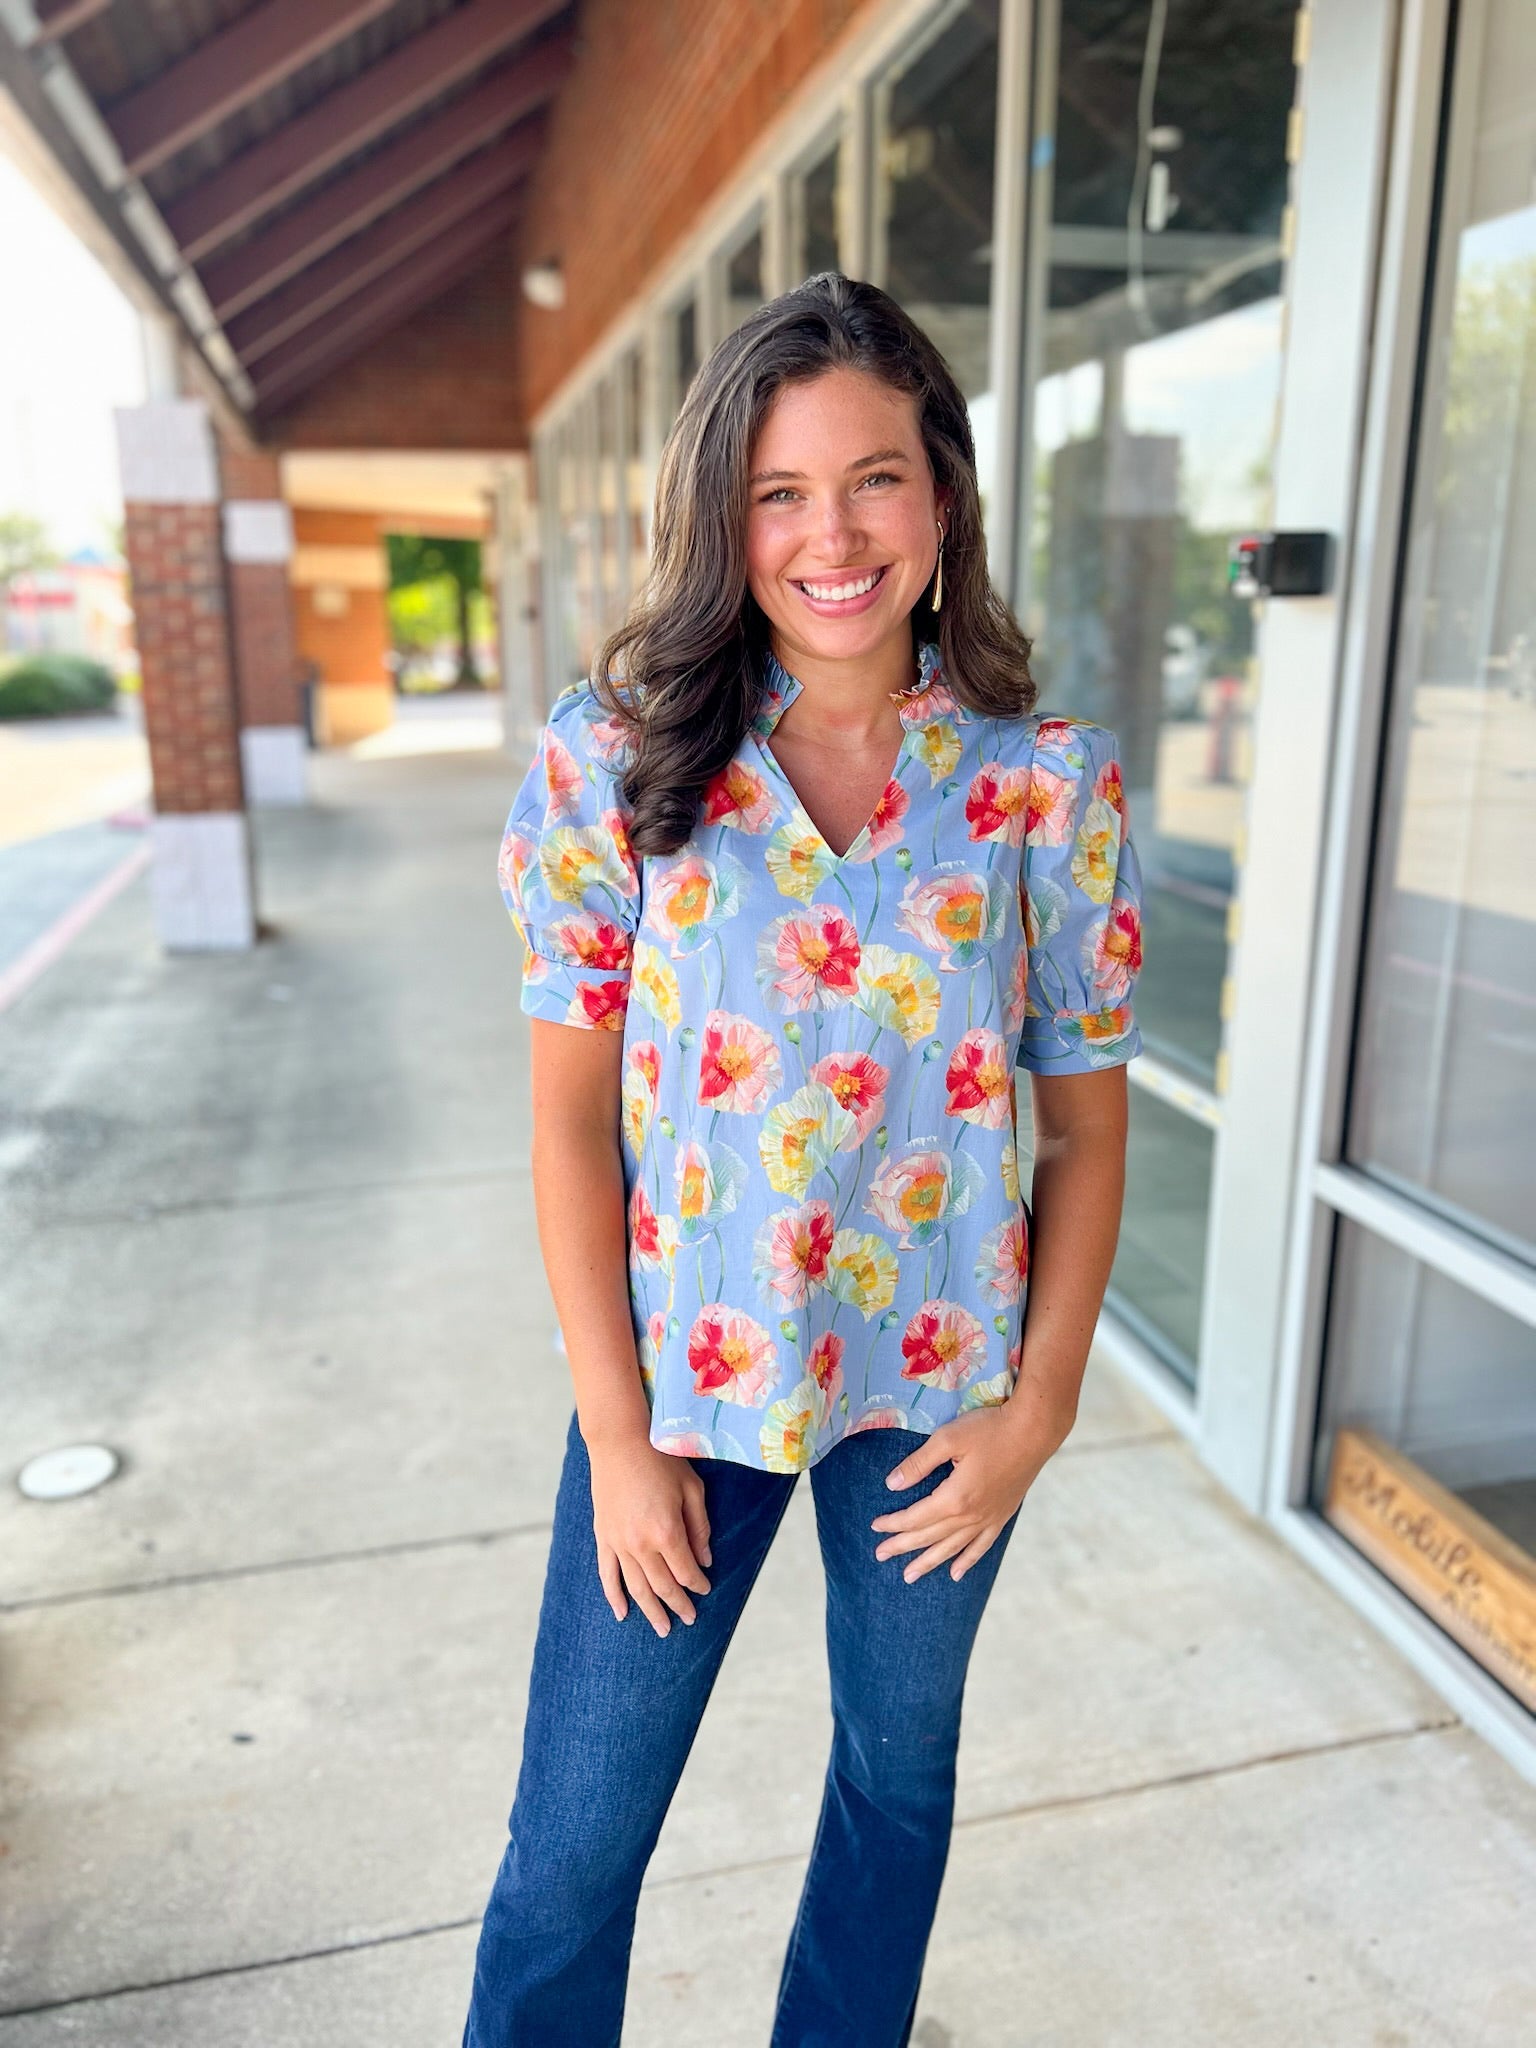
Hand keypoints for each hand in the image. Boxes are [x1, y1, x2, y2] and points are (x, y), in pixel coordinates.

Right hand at [587, 1431, 712, 1635]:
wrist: (619, 1442)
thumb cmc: (661, 1460)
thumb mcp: (692, 1489)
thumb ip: (699, 1528)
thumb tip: (705, 1561)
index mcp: (667, 1532)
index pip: (686, 1572)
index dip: (698, 1585)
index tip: (705, 1589)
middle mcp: (641, 1544)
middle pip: (663, 1586)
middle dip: (678, 1605)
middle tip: (689, 1620)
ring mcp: (618, 1543)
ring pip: (636, 1587)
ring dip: (651, 1610)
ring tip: (662, 1629)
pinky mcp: (603, 1537)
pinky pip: (607, 1574)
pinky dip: (614, 1596)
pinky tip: (622, 1613)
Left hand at [870, 1397, 1071, 1583]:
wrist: (1034, 1431)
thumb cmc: (989, 1429)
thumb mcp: (947, 1438)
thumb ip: (918, 1463)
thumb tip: (891, 1484)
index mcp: (954, 1498)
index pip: (915, 1517)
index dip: (893, 1523)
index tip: (875, 1526)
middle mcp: (970, 1516)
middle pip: (929, 1537)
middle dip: (902, 1546)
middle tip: (880, 1555)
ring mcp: (988, 1519)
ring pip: (952, 1548)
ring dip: (929, 1561)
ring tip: (910, 1575)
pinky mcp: (1002, 1516)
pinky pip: (981, 1546)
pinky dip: (967, 1561)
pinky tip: (956, 1573)